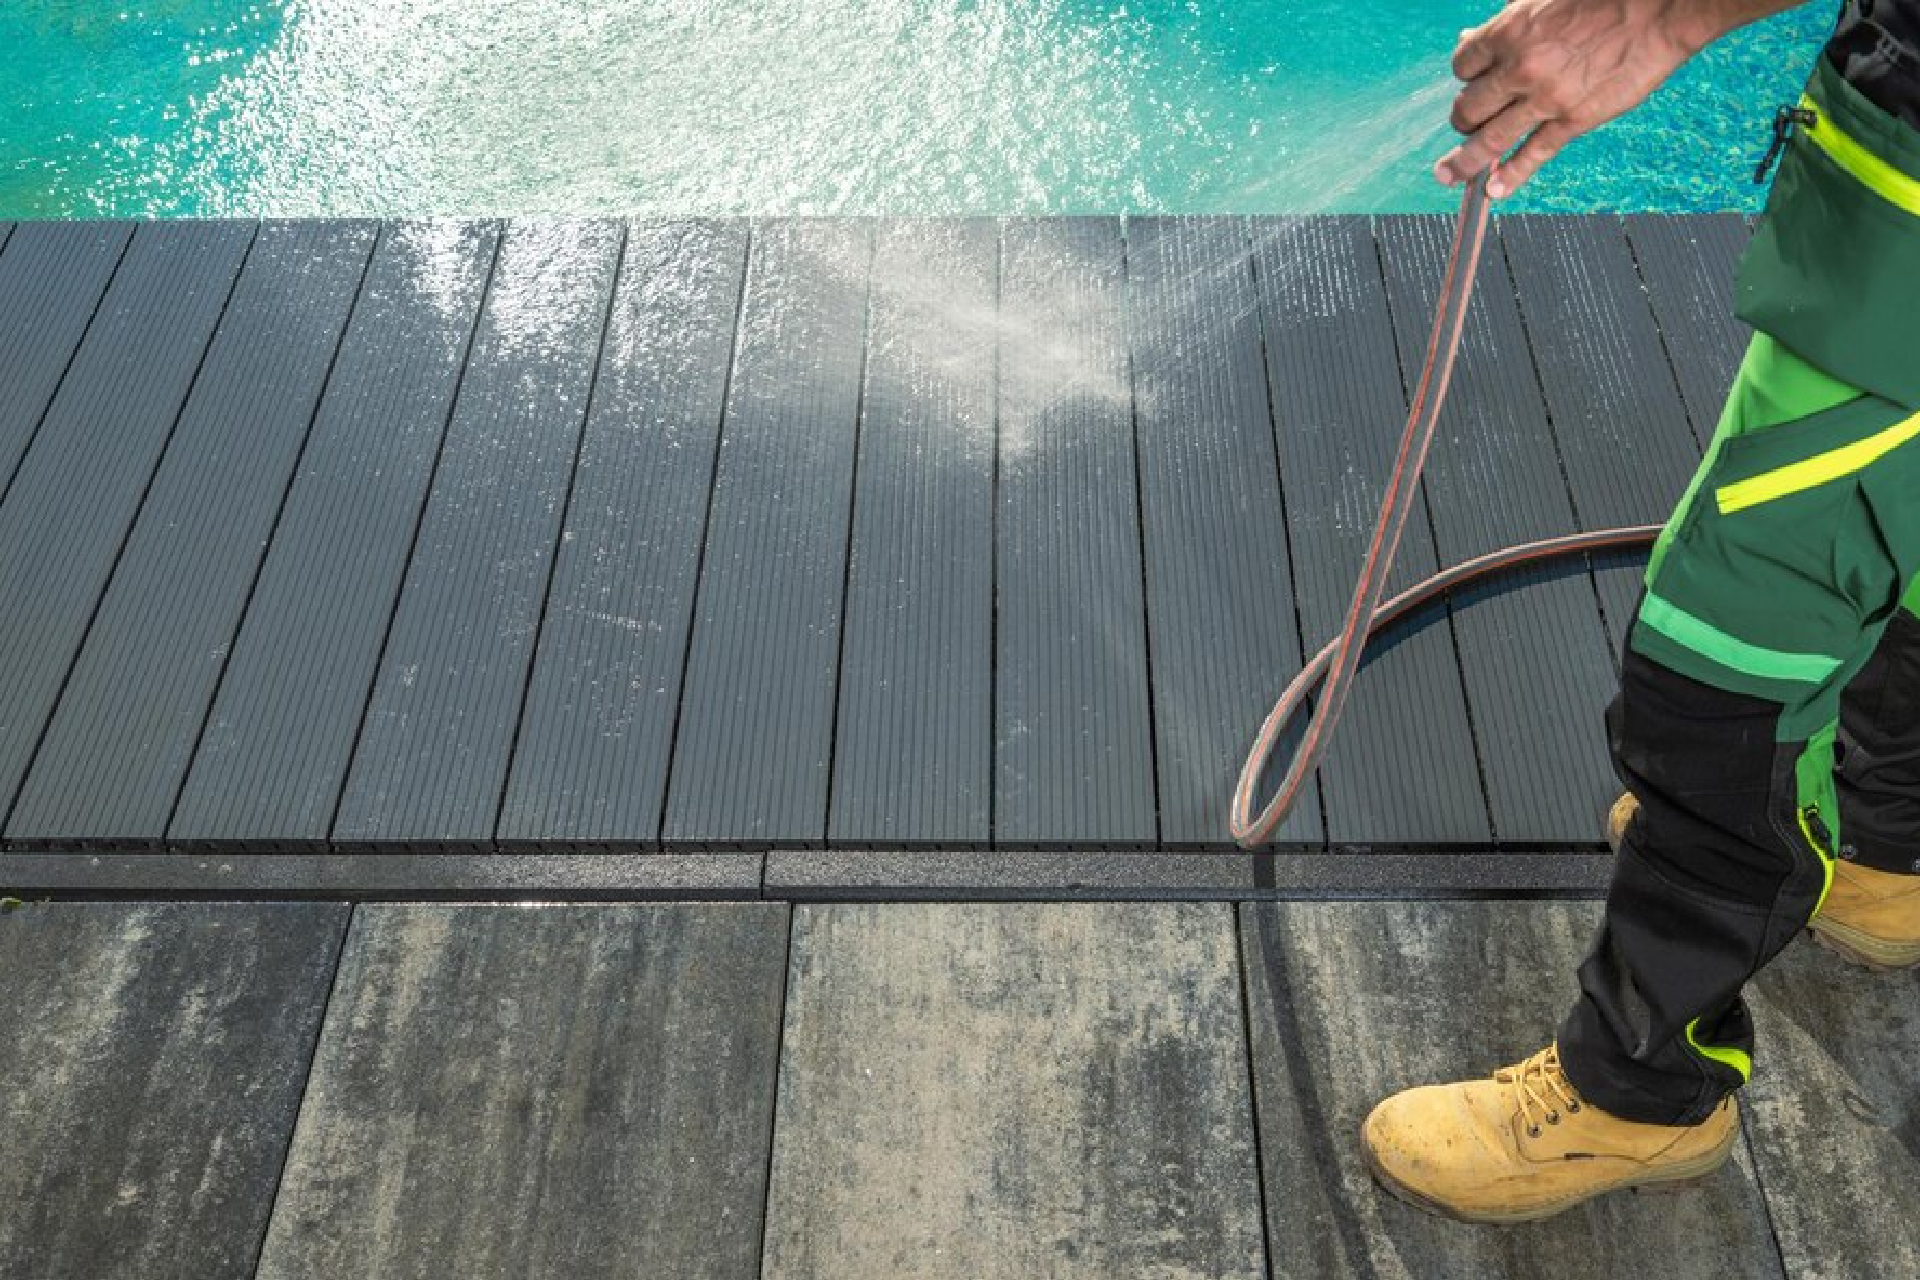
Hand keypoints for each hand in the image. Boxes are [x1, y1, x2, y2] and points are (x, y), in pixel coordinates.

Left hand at [1436, 0, 1718, 196]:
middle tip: (1465, 124)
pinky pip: (1532, 155)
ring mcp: (1544, 98)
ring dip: (1463, 161)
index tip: (1473, 81)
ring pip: (1489, 139)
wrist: (1661, 6)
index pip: (1462, 65)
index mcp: (1509, 31)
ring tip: (1447, 175)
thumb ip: (1508, 23)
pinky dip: (1510, 176)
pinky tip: (1493, 190)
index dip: (1465, 76)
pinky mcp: (1572, 121)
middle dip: (1463, 118)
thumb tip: (1469, 41)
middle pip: (1468, 107)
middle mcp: (1519, 67)